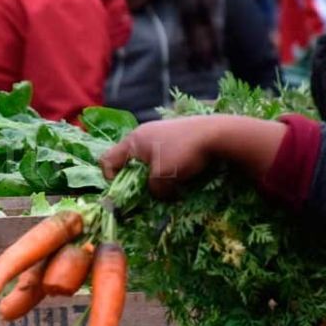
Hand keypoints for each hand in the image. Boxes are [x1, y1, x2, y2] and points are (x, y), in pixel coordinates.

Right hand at [100, 117, 214, 199]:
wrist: (218, 134)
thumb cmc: (184, 153)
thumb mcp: (163, 178)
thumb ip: (153, 190)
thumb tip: (158, 193)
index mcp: (133, 141)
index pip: (107, 159)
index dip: (109, 178)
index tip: (123, 191)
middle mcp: (143, 133)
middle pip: (128, 159)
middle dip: (134, 177)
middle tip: (145, 191)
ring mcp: (160, 132)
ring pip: (147, 158)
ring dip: (152, 173)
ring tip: (166, 184)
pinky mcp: (175, 135)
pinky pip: (162, 154)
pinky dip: (166, 166)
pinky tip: (180, 173)